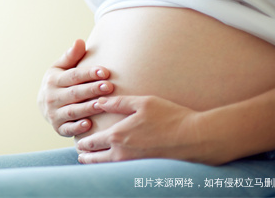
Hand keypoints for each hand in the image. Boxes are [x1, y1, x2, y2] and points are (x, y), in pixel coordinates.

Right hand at [37, 39, 113, 136]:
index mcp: (54, 80)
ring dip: (87, 108)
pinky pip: (68, 129)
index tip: (106, 71)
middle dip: (91, 89)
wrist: (45, 105)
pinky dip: (78, 128)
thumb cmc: (59, 83)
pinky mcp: (58, 128)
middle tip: (109, 86)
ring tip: (102, 104)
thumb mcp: (60, 68)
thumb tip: (80, 41)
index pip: (73, 76)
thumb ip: (71, 56)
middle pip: (74, 93)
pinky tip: (89, 124)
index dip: (89, 73)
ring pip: (72, 111)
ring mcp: (54, 113)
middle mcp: (52, 97)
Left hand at [76, 95, 207, 163]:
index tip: (78, 142)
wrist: (196, 138)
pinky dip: (112, 168)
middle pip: (94, 160)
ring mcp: (133, 165)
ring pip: (107, 169)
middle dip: (85, 155)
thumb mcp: (142, 102)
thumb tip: (98, 101)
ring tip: (92, 160)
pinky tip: (115, 164)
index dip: (82, 143)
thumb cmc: (170, 117)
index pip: (90, 143)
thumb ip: (118, 103)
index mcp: (117, 136)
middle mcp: (122, 154)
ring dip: (97, 164)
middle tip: (81, 153)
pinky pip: (121, 172)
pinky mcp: (144, 170)